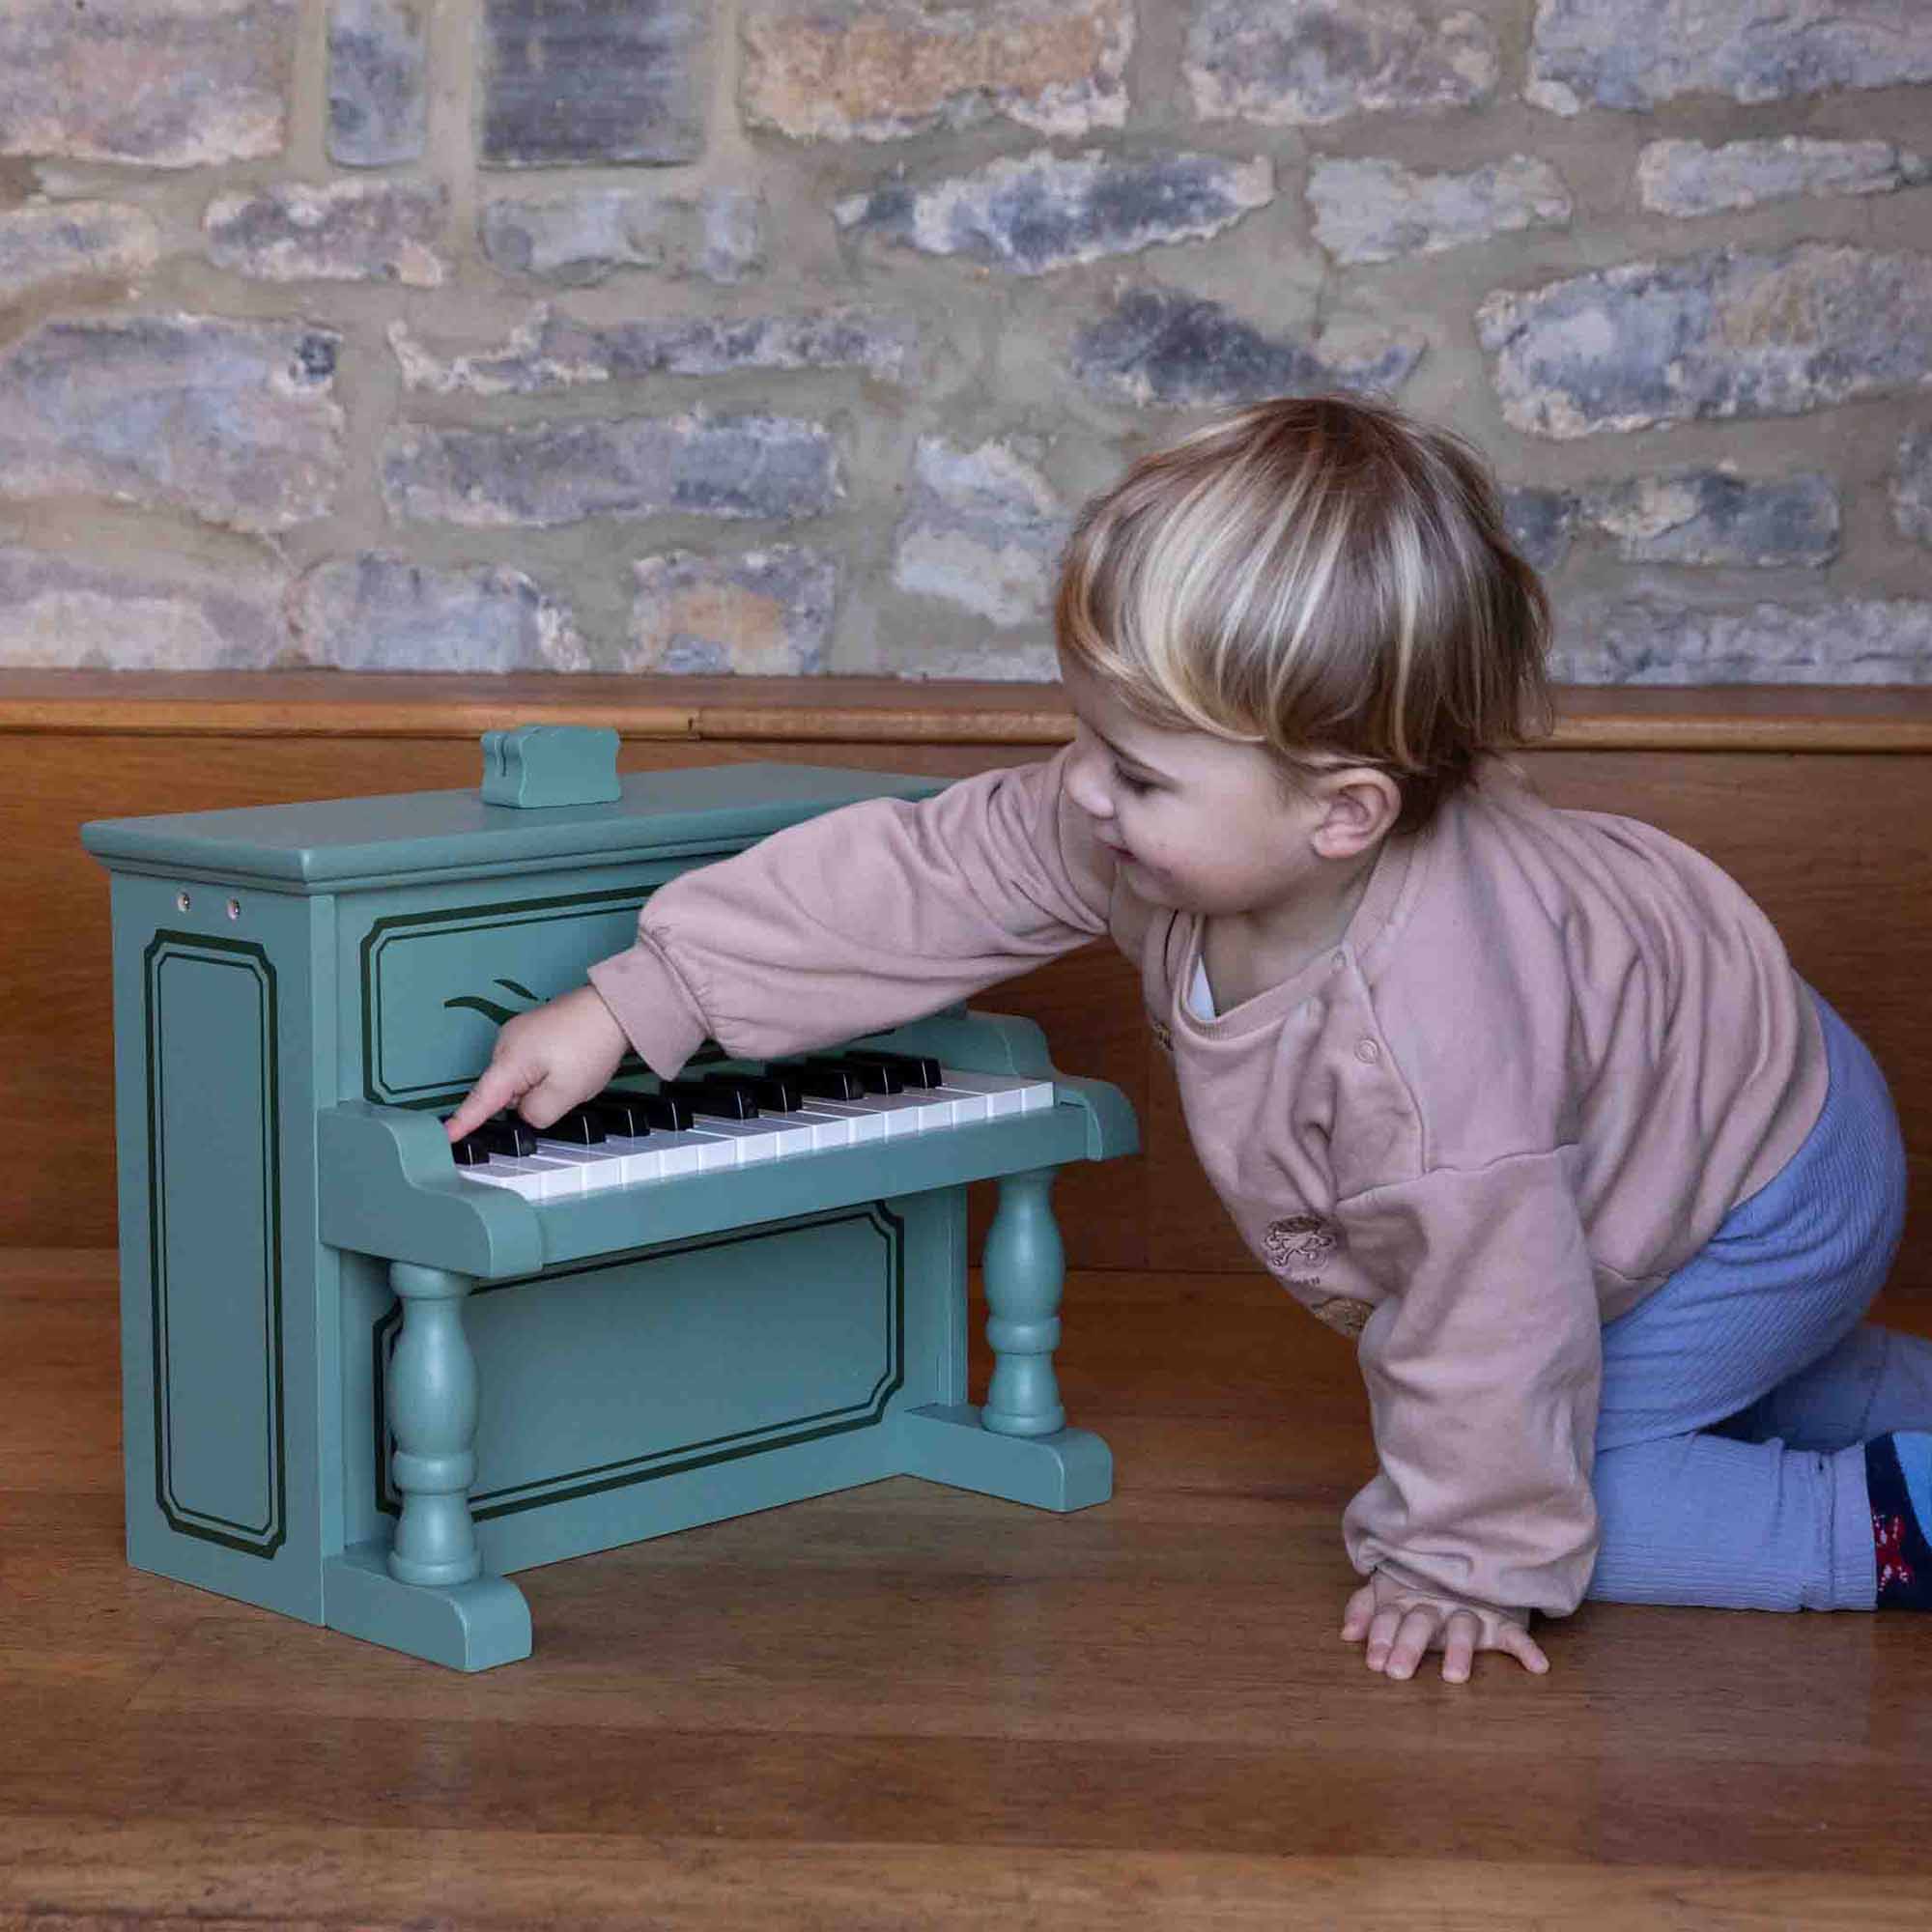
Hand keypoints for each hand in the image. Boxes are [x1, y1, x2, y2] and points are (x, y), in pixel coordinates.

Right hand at [444, 985, 631, 1141]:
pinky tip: (571, 1060)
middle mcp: (506, 1042)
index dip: (464, 1120)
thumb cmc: (590, 1045)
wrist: (614, 1006)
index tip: (446, 1135)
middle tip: (567, 1085)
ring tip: (574, 1068)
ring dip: (544, 1084)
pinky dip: (549, 1070)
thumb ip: (536, 1113)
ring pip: (521, 1078)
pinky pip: (532, 1063)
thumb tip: (523, 1111)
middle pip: (505, 1090)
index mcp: (509, 1059)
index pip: (481, 1099)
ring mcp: (520, 1033)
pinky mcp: (534, 1030)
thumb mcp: (565, 1093)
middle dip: (531, 1098)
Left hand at [1341, 1572, 1548, 1683]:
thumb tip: (1345, 1634)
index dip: (1380, 1636)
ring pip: (1464, 1627)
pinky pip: (1515, 1632)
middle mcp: (1437, 1605)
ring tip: (1453, 1675)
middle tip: (1397, 1671)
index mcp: (1407, 1600)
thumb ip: (1363, 1609)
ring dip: (1459, 1649)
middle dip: (1408, 1646)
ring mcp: (1468, 1610)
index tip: (1374, 1662)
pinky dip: (1527, 1648)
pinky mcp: (1499, 1618)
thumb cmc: (1418, 1584)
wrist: (1467, 1558)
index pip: (1389, 1617)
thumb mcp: (1387, 1591)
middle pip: (1421, 1623)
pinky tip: (1538, 1666)